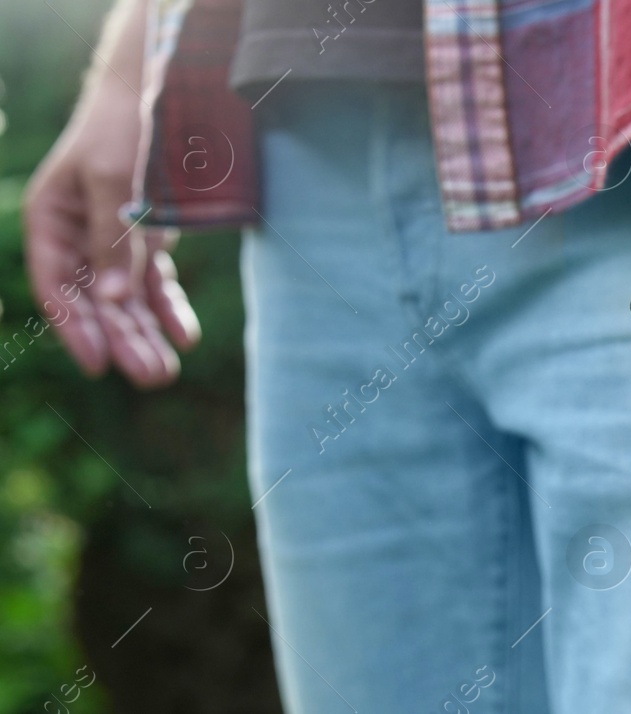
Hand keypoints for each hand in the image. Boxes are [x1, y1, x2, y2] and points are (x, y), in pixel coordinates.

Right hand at [23, 0, 197, 387]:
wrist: (158, 91)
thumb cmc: (125, 127)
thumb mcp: (115, 179)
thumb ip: (113, 239)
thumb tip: (110, 301)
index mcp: (50, 219)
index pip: (56, 286)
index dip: (75, 327)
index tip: (99, 365)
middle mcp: (76, 234)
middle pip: (95, 300)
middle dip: (123, 339)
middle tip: (152, 377)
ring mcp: (110, 237)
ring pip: (125, 297)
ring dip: (145, 333)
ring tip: (166, 372)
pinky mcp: (143, 236)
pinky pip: (153, 282)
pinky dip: (169, 308)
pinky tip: (185, 337)